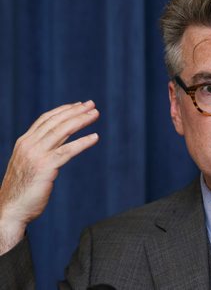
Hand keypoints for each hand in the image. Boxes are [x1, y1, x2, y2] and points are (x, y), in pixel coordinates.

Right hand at [0, 101, 98, 253]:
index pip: (46, 119)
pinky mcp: (45, 167)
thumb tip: (59, 144)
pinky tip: (95, 137)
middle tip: (92, 104)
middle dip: (75, 111)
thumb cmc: (22, 190)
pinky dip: (83, 142)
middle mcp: (29, 145)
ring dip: (81, 120)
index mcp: (24, 142)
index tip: (79, 105)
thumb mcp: (29, 165)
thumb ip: (41, 152)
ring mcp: (36, 155)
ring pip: (62, 131)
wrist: (10, 210)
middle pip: (56, 122)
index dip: (63, 110)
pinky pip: (68, 151)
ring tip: (95, 114)